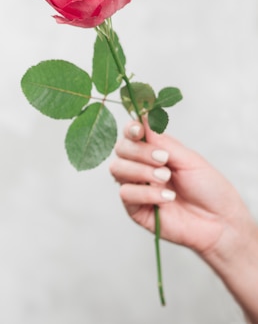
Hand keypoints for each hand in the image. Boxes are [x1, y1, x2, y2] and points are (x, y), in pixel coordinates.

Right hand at [109, 120, 248, 255]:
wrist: (220, 221)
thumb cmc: (209, 189)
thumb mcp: (188, 159)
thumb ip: (162, 141)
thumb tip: (143, 116)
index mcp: (153, 153)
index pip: (131, 135)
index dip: (130, 129)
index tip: (138, 130)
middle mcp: (141, 168)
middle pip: (120, 150)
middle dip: (139, 152)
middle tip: (164, 160)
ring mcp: (136, 187)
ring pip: (117, 169)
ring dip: (141, 171)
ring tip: (166, 178)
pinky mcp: (135, 208)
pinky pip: (126, 193)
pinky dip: (146, 192)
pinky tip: (167, 198)